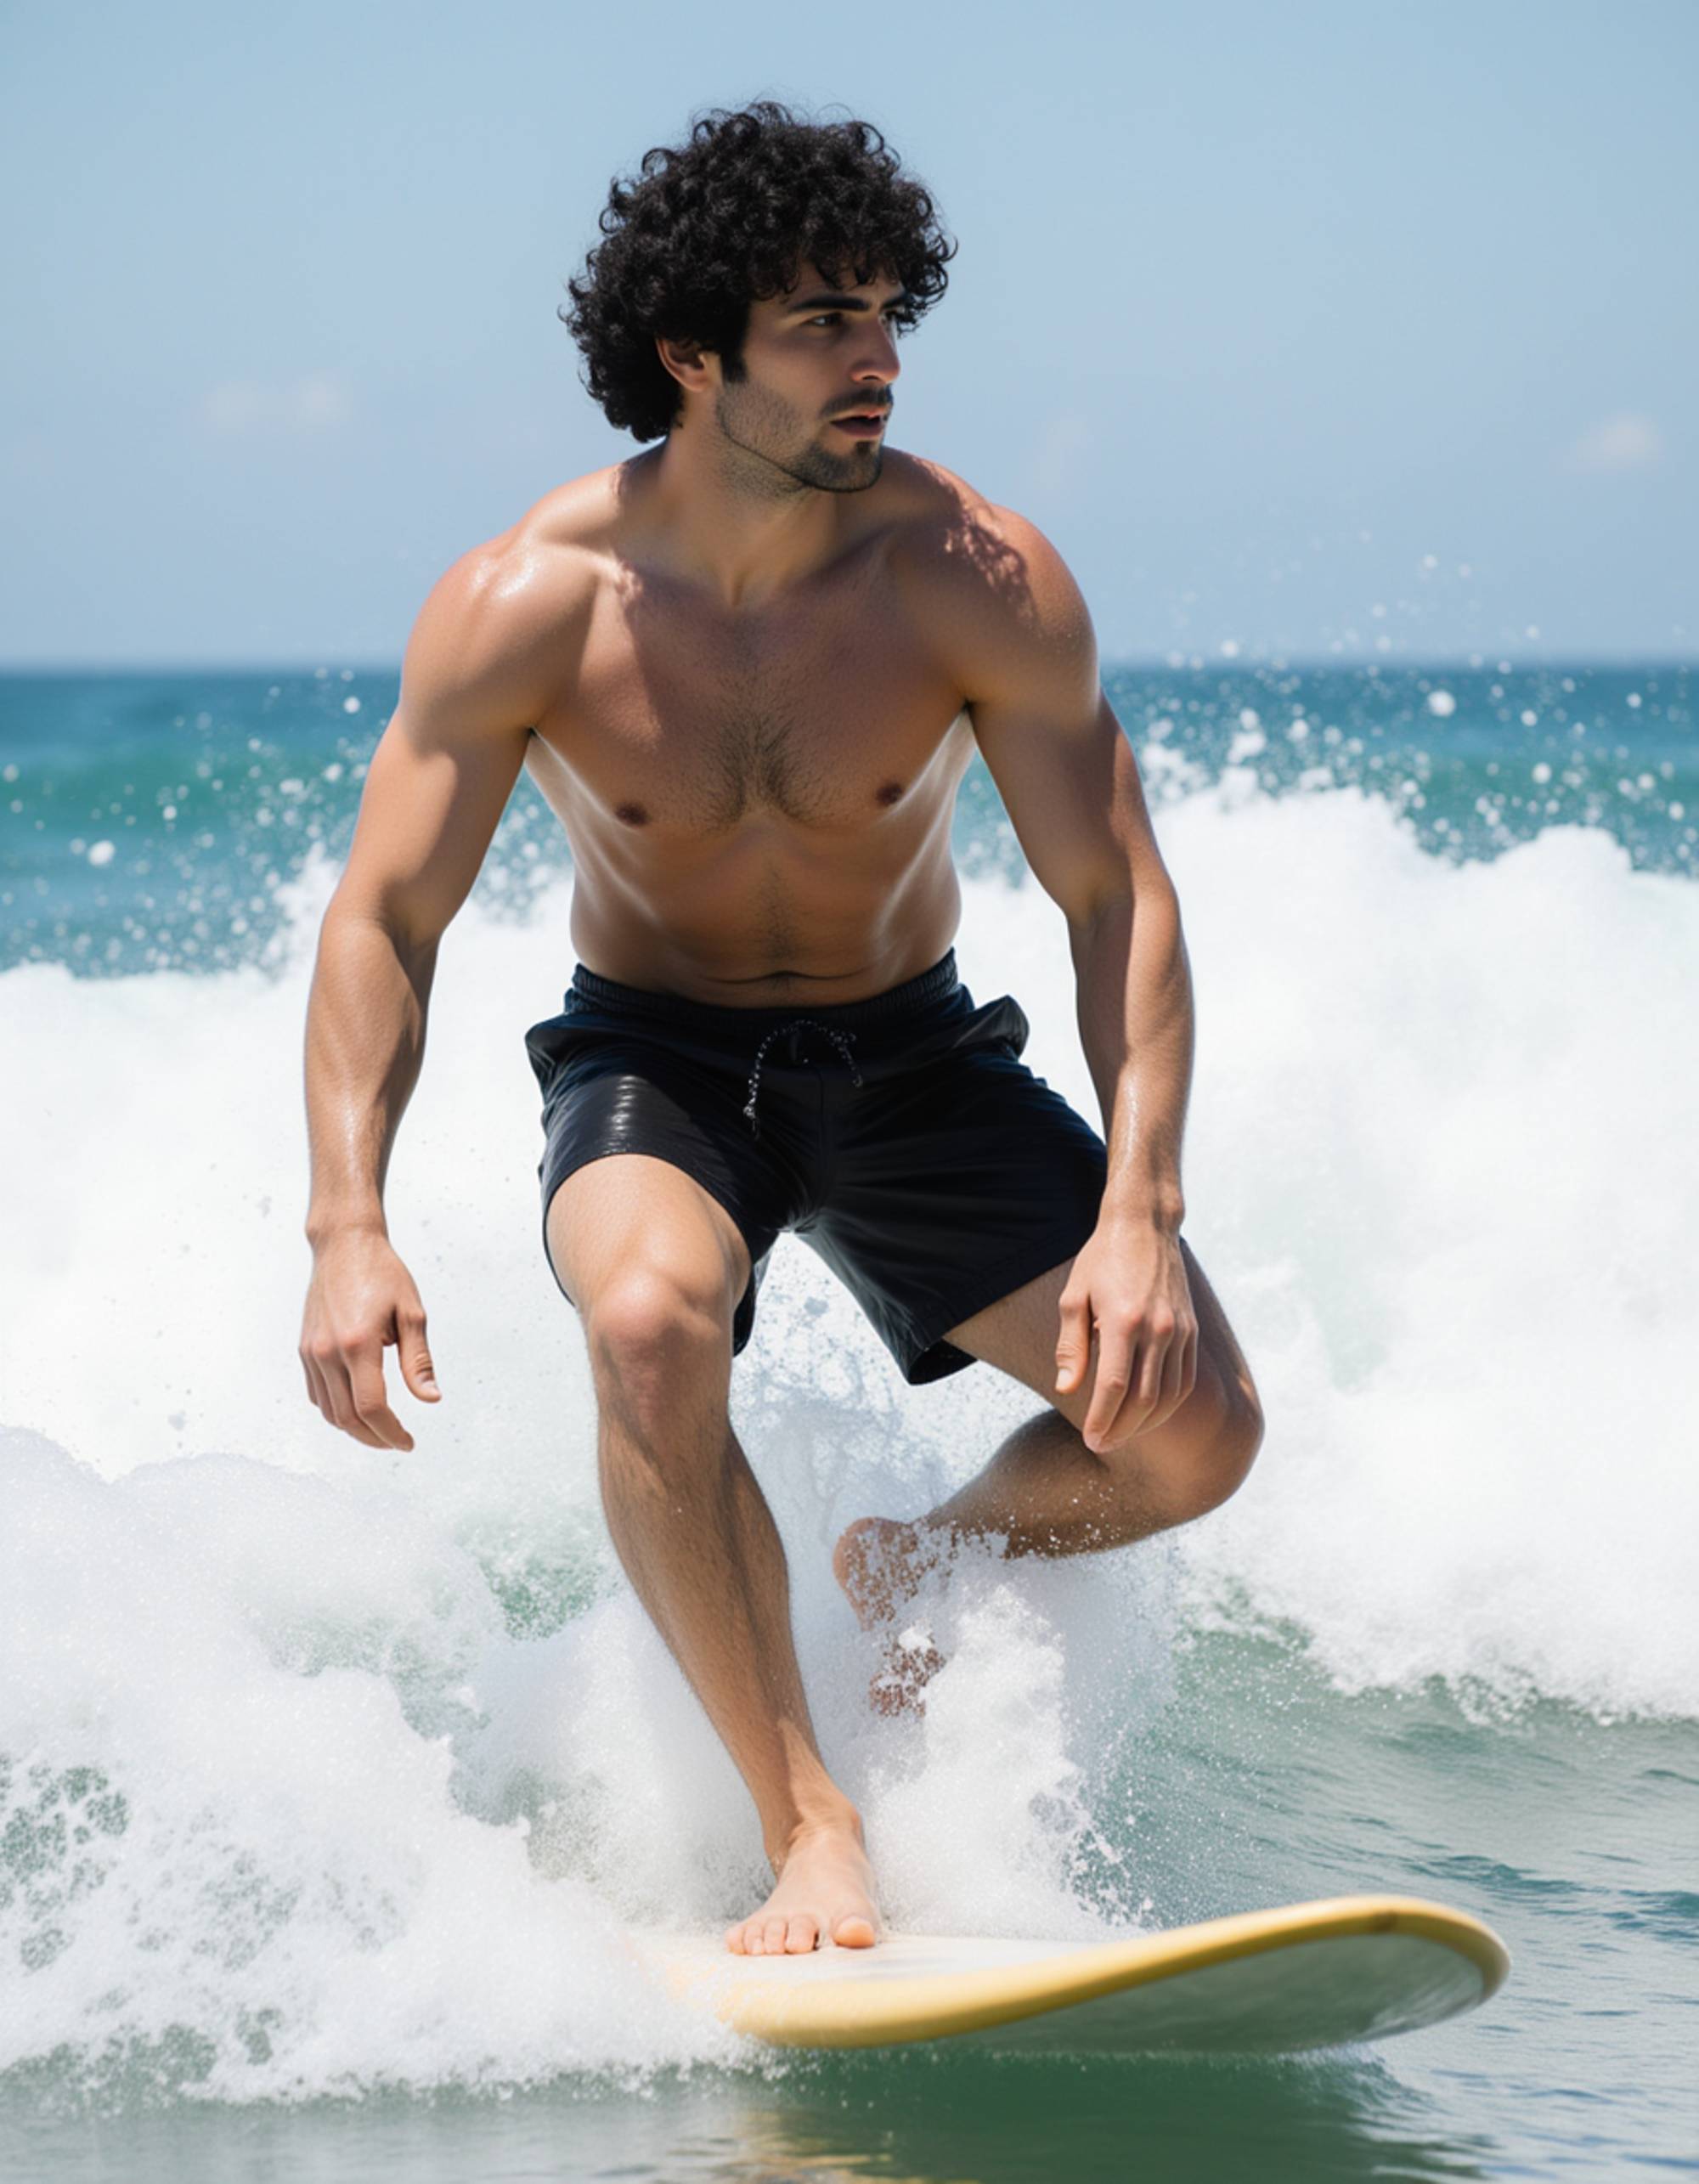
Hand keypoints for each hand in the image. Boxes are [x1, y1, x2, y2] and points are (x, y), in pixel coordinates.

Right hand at [299, 1229, 439, 1449]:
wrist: (343, 1245)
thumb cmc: (382, 1273)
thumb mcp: (411, 1313)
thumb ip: (419, 1360)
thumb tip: (431, 1399)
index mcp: (357, 1343)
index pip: (371, 1407)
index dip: (391, 1432)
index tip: (408, 1442)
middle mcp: (327, 1351)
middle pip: (347, 1417)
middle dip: (374, 1438)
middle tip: (398, 1442)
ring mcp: (311, 1352)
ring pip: (328, 1411)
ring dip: (354, 1429)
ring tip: (380, 1431)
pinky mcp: (304, 1349)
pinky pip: (316, 1394)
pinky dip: (336, 1410)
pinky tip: (357, 1409)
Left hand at [1055, 1215, 1197, 1452]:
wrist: (1145, 1226)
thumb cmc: (1100, 1260)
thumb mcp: (1073, 1297)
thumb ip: (1070, 1345)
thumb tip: (1067, 1388)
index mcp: (1124, 1320)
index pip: (1114, 1386)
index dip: (1102, 1419)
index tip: (1089, 1439)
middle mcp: (1157, 1329)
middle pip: (1144, 1399)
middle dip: (1122, 1430)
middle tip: (1100, 1445)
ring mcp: (1179, 1331)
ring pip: (1169, 1395)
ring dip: (1146, 1424)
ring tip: (1122, 1436)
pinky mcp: (1191, 1331)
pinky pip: (1186, 1380)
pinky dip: (1168, 1404)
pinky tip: (1148, 1414)